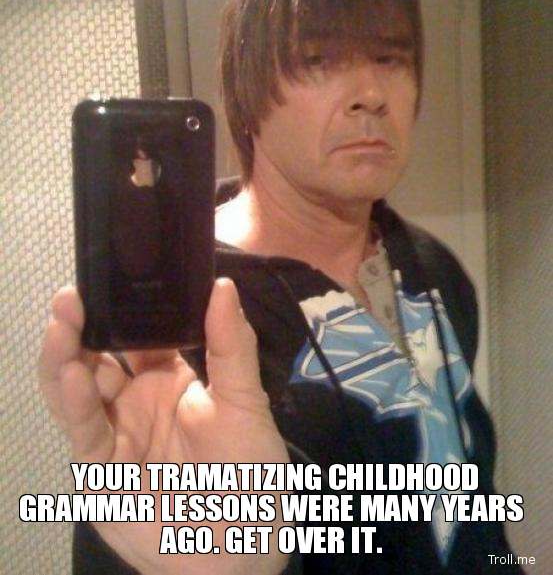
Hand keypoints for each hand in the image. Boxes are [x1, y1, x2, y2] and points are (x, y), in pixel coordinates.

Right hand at [39, 279, 289, 574]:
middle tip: (72, 295)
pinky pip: (84, 430)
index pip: (137, 332)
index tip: (109, 277)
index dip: (122, 307)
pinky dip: (74, 403)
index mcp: (169, 376)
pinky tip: (73, 375)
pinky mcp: (101, 468)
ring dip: (65, 355)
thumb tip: (222, 284)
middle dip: (82, 324)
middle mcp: (135, 398)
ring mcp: (115, 430)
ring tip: (62, 322)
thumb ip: (231, 346)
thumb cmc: (251, 472)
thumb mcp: (247, 403)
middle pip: (98, 353)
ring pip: (77, 386)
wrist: (241, 551)